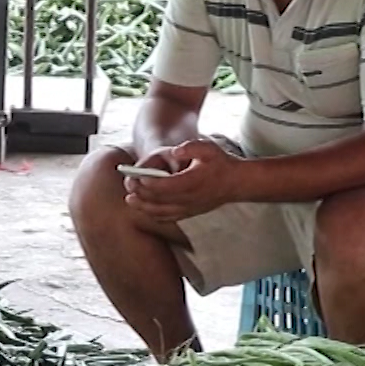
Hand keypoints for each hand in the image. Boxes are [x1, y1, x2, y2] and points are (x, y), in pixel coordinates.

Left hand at [124, 139, 246, 222]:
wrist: (236, 183)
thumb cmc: (221, 163)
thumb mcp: (208, 148)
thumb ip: (190, 148)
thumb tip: (174, 151)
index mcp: (191, 182)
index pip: (164, 186)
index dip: (147, 182)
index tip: (136, 176)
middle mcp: (189, 198)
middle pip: (158, 200)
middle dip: (140, 193)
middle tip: (128, 186)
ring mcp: (189, 208)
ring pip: (161, 212)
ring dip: (143, 207)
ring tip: (130, 200)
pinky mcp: (189, 213)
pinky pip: (169, 217)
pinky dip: (154, 215)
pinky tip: (145, 210)